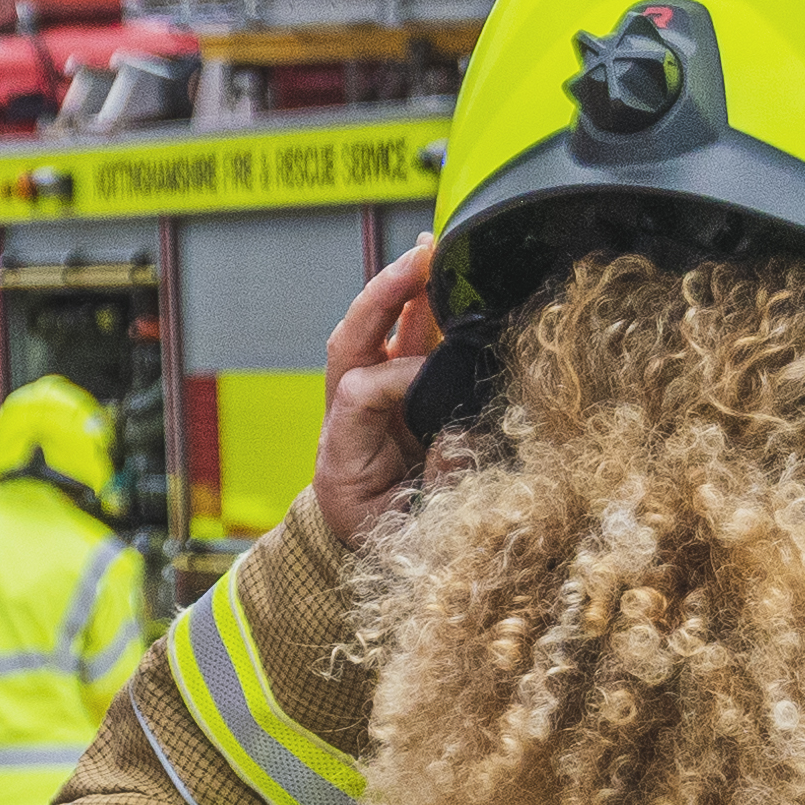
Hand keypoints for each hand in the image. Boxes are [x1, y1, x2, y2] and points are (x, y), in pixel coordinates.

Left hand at [305, 241, 448, 541]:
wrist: (374, 553)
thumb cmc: (393, 547)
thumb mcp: (412, 534)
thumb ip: (440, 487)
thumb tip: (462, 436)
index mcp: (342, 457)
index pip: (358, 393)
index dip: (398, 378)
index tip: (439, 386)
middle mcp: (345, 420)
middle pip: (350, 344)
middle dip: (382, 298)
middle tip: (419, 261)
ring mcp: (365, 404)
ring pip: (373, 334)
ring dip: (399, 291)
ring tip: (428, 252)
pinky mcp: (390, 397)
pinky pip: (400, 344)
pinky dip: (416, 310)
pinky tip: (434, 276)